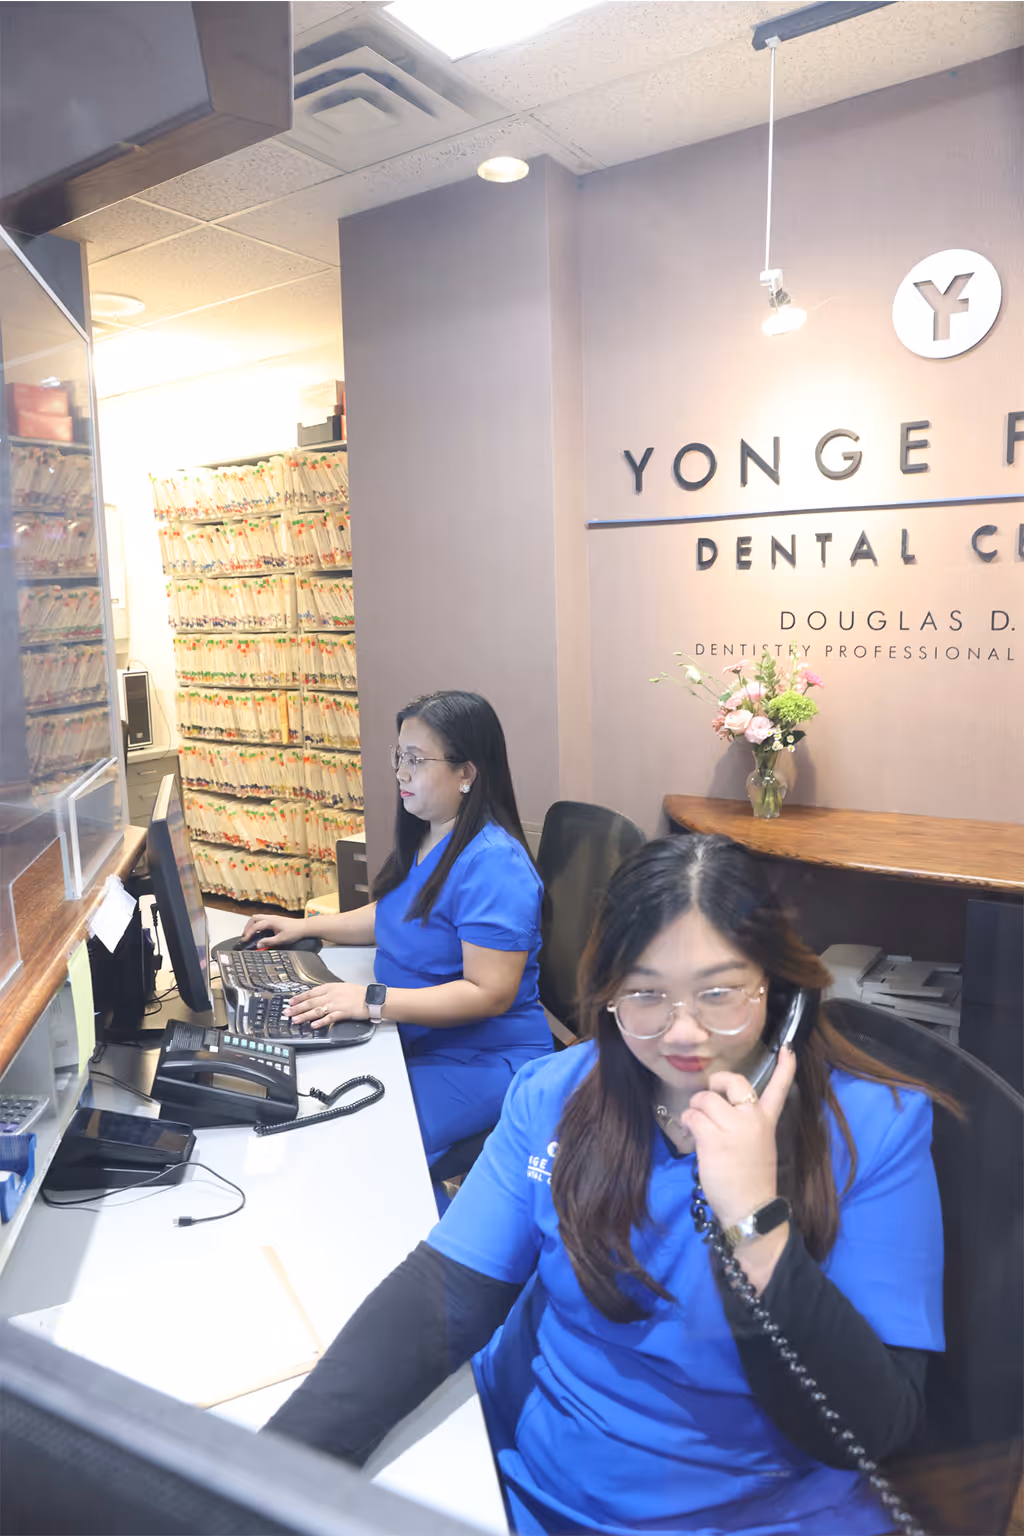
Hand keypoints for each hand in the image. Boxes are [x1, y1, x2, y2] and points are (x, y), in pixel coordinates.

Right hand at [240, 913, 307, 948]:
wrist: (304, 927)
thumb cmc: (295, 932)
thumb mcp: (281, 940)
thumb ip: (268, 942)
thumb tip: (258, 945)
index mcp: (270, 922)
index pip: (255, 926)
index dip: (248, 933)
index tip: (245, 940)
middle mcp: (271, 918)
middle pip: (254, 918)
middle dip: (248, 926)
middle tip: (245, 935)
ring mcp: (273, 917)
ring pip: (258, 917)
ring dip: (252, 924)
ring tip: (249, 933)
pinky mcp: (276, 919)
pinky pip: (263, 919)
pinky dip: (257, 924)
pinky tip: (258, 931)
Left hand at [285, 982, 368, 1028]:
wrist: (370, 998)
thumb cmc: (357, 993)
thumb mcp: (340, 987)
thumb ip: (328, 991)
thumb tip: (315, 996)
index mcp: (330, 987)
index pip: (310, 993)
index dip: (299, 998)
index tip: (290, 1002)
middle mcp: (331, 995)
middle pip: (310, 1002)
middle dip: (297, 1008)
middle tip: (287, 1012)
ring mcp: (336, 1004)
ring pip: (317, 1010)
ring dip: (305, 1015)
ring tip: (295, 1020)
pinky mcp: (342, 1013)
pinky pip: (329, 1018)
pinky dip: (321, 1022)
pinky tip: (313, 1025)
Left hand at [680, 1046, 796, 1231]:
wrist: (750, 1208)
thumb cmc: (751, 1179)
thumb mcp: (759, 1145)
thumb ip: (744, 1124)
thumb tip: (717, 1110)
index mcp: (766, 1120)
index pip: (779, 1088)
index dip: (785, 1067)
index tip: (789, 1047)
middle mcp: (751, 1118)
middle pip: (731, 1081)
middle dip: (714, 1084)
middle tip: (707, 1099)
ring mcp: (733, 1127)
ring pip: (704, 1099)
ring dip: (695, 1109)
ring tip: (696, 1125)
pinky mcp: (713, 1138)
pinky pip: (693, 1117)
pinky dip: (687, 1123)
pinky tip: (691, 1135)